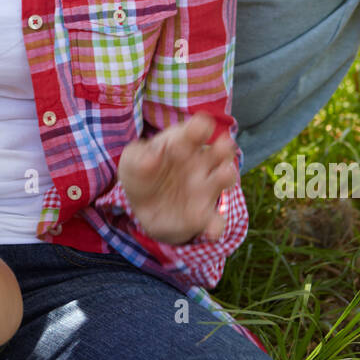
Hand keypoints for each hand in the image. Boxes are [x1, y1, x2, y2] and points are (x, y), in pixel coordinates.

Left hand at [117, 113, 238, 245]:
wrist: (143, 205)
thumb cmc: (142, 173)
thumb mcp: (132, 161)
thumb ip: (139, 156)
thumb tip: (151, 156)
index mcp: (184, 143)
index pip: (197, 129)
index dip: (198, 128)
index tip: (197, 130)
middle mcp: (201, 163)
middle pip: (221, 150)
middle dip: (224, 147)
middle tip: (222, 145)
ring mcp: (204, 188)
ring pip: (225, 179)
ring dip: (227, 176)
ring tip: (224, 175)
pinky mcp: (203, 215)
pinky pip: (215, 221)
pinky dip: (216, 226)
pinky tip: (211, 231)